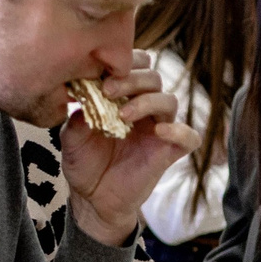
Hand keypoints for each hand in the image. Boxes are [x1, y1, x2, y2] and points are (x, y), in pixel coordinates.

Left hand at [60, 58, 201, 244]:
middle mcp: (145, 109)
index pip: (136, 65)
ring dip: (147, 101)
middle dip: (132, 79)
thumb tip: (84, 99)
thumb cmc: (84, 163)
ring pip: (169, 100)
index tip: (100, 74)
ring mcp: (159, 129)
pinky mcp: (169, 152)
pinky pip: (189, 137)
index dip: (125, 62)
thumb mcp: (71, 137)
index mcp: (124, 97)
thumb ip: (77, 116)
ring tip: (123, 115)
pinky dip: (178, 131)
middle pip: (153, 77)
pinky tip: (158, 132)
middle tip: (108, 90)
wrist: (92, 199)